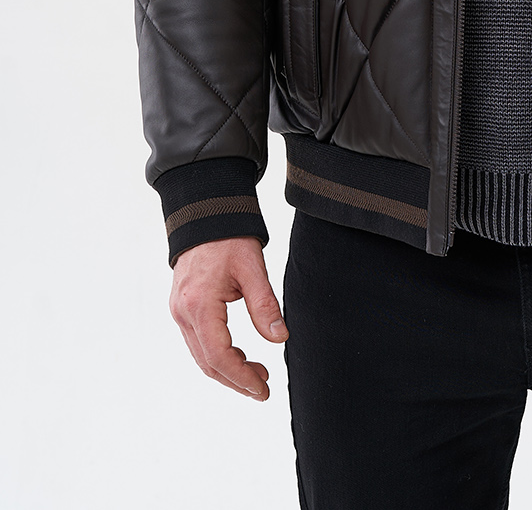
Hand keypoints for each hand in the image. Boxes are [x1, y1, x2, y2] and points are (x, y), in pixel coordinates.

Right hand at [168, 236, 288, 400]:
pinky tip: (240, 354)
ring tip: (258, 373)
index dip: (241, 378)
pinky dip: (218, 355)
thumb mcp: (253, 268)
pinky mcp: (182, 308)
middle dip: (236, 381)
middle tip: (264, 389)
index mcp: (199, 304)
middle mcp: (183, 312)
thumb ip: (264, 305)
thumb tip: (279, 339)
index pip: (218, 356)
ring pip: (201, 356)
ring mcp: (179, 311)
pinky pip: (198, 342)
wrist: (205, 214)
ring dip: (227, 370)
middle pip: (207, 363)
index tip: (263, 389)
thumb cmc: (229, 237)